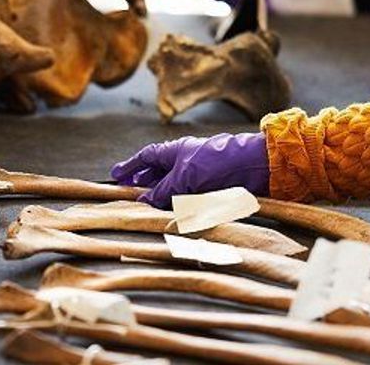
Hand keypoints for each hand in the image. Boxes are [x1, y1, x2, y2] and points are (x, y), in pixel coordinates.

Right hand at [110, 133, 269, 208]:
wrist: (254, 168)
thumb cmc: (218, 163)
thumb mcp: (184, 176)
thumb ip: (163, 190)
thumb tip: (144, 201)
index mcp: (176, 151)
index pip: (147, 157)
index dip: (131, 166)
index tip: (115, 175)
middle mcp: (186, 163)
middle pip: (158, 174)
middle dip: (143, 186)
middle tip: (128, 197)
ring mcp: (198, 179)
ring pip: (172, 191)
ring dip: (160, 201)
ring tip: (146, 211)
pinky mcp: (210, 194)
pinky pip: (188, 203)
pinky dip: (177, 210)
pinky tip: (172, 218)